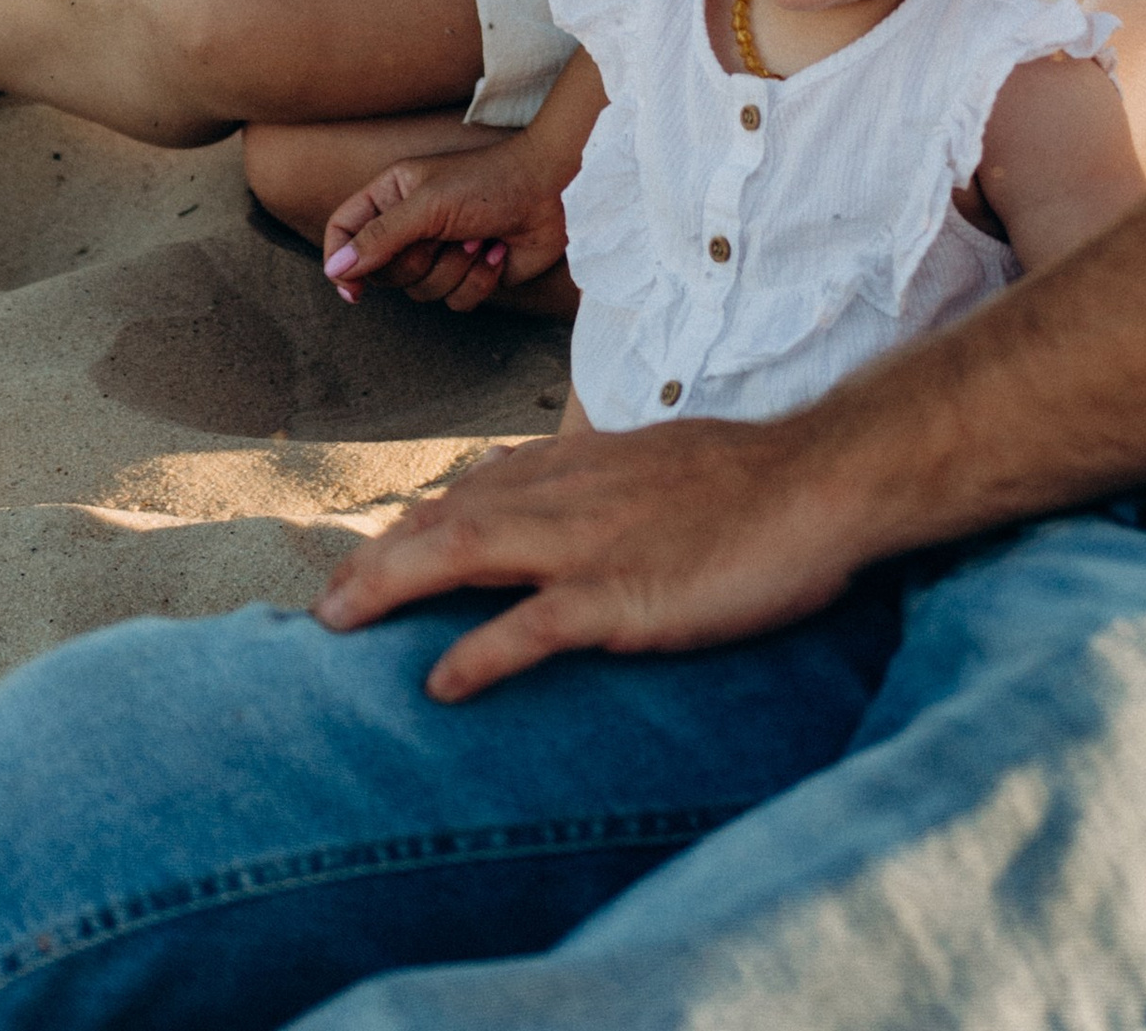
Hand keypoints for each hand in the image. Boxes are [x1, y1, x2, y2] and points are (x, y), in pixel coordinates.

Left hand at [314, 411, 867, 698]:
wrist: (819, 479)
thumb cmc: (755, 480)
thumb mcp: (664, 462)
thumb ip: (609, 480)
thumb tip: (570, 498)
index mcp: (585, 462)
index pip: (477, 486)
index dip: (416, 520)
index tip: (372, 551)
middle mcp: (572, 493)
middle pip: (449, 517)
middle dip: (378, 556)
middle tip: (326, 600)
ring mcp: (592, 542)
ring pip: (465, 553)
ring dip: (392, 586)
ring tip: (339, 623)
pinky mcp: (622, 595)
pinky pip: (533, 627)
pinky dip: (480, 654)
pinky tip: (440, 683)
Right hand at [324, 140, 571, 312]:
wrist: (550, 193)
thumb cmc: (489, 183)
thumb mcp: (428, 204)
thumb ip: (380, 236)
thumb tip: (335, 269)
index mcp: (393, 195)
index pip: (345, 229)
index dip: (341, 260)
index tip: (353, 288)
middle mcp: (412, 225)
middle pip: (384, 272)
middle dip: (419, 261)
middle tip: (445, 235)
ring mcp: (440, 252)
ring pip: (421, 292)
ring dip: (454, 269)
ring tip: (477, 239)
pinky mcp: (469, 275)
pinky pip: (455, 302)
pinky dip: (478, 280)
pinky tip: (496, 253)